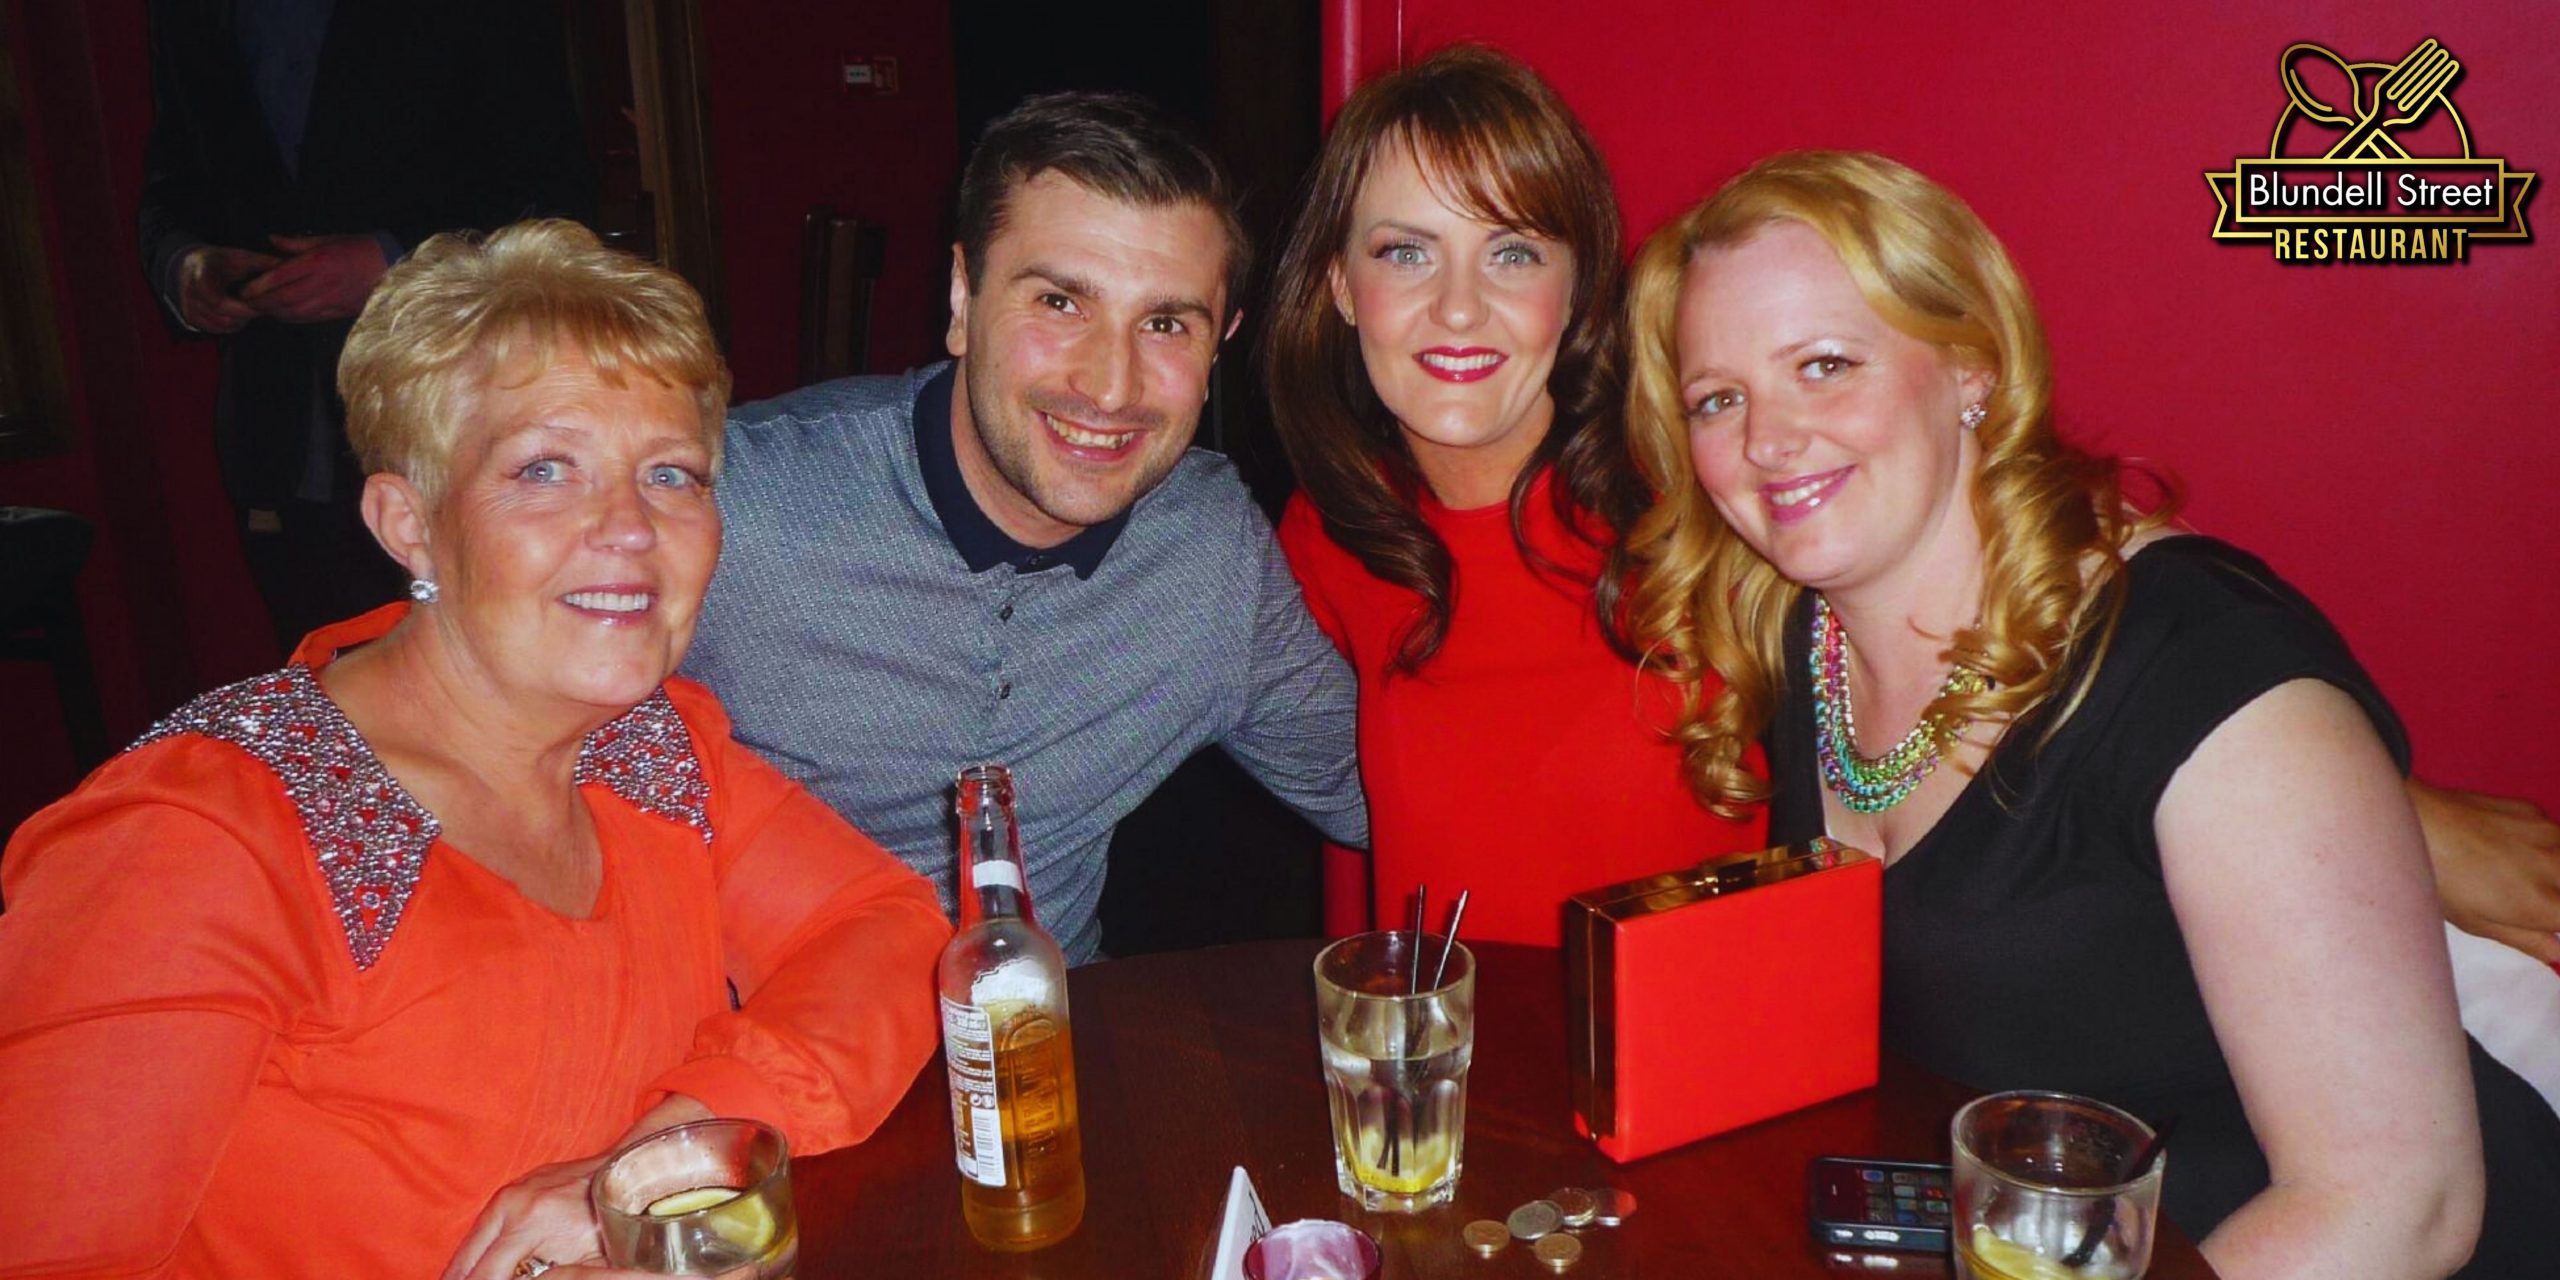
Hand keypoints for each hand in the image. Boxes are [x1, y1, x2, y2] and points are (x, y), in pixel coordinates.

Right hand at [174, 245, 278, 332]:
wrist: (193, 265)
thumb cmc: (221, 261)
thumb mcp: (239, 257)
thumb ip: (261, 263)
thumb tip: (286, 266)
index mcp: (200, 276)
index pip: (219, 302)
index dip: (242, 307)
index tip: (260, 304)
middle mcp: (191, 293)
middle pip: (222, 317)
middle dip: (246, 315)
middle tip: (263, 308)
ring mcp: (189, 307)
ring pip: (221, 325)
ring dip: (241, 321)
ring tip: (253, 309)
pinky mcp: (191, 317)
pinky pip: (216, 329)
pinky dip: (232, 325)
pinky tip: (241, 315)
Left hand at [236, 233, 389, 322]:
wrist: (393, 266)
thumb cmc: (361, 248)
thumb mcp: (329, 238)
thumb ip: (297, 243)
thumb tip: (272, 241)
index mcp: (319, 261)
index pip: (280, 277)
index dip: (258, 285)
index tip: (244, 289)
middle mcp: (323, 283)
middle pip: (283, 298)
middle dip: (262, 302)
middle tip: (247, 303)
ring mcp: (332, 300)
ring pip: (294, 312)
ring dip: (275, 312)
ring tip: (262, 309)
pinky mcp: (340, 311)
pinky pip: (309, 319)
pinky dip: (292, 318)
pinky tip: (283, 315)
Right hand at [439, 1152, 613, 1279]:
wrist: (624, 1171)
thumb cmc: (615, 1219)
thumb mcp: (592, 1262)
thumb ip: (561, 1278)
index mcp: (532, 1222)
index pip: (486, 1276)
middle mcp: (512, 1204)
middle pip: (465, 1264)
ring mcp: (508, 1194)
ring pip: (467, 1247)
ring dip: (464, 1273)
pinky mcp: (510, 1191)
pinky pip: (480, 1231)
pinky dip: (474, 1256)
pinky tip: (473, 1274)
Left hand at [2410, 777, 2559, 962]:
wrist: (2416, 821)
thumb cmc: (2440, 880)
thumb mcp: (2478, 922)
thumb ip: (2528, 940)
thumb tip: (2558, 952)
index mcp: (2545, 905)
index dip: (2552, 920)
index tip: (2539, 921)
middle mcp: (2558, 868)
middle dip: (2553, 897)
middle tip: (2524, 897)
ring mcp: (2549, 834)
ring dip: (2552, 869)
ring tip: (2515, 874)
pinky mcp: (2534, 811)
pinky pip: (2551, 834)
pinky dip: (2539, 846)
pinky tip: (2504, 846)